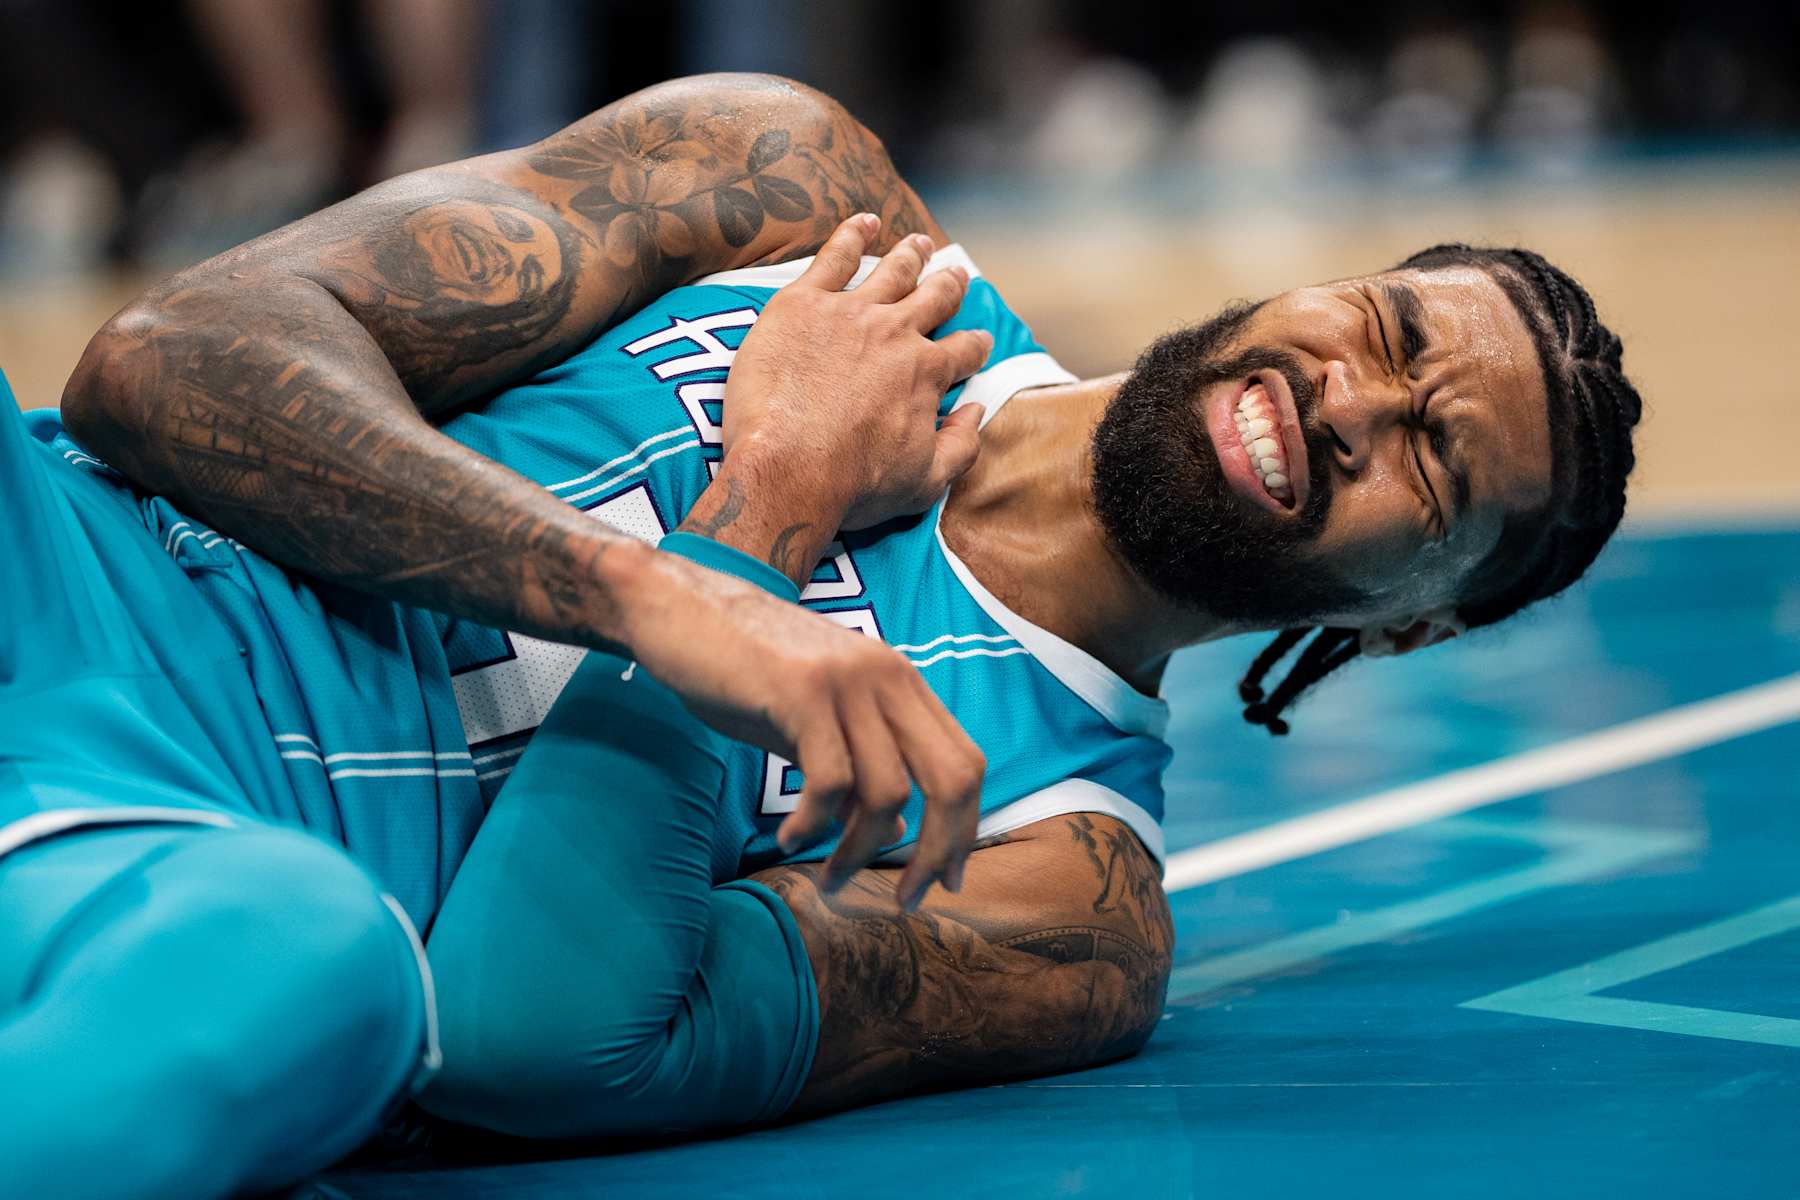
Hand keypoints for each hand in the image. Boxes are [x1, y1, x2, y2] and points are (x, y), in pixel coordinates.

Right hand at [618, 546, 985, 909]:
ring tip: (826, 877)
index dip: (964, 829)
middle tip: (907, 899)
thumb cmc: (740, 671)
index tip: (943, 880)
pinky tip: (787, 838)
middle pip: (953, 779)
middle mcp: (888, 676)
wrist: (675, 607)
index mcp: (899, 682)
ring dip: (859, 852)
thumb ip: (857, 774)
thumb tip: (897, 833)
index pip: (966, 763)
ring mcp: (848, 681)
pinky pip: (830, 781)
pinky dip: (812, 826)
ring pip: (888, 792)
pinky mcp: (802, 691)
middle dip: (938, 851)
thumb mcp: (810, 726)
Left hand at [722, 214, 993, 531]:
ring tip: (920, 243)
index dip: (975, 347)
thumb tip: (976, 412)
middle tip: (955, 274)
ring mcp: (851, 312)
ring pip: (892, 270)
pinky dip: (853, 234)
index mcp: (928, 372)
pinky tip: (864, 223)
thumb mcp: (926, 481)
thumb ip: (961, 445)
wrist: (788, 469)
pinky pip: (834, 255)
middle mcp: (897, 333)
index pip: (964, 350)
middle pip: (934, 297)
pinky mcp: (803, 303)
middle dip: (949, 285)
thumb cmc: (853, 485)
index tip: (977, 344)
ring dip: (911, 254)